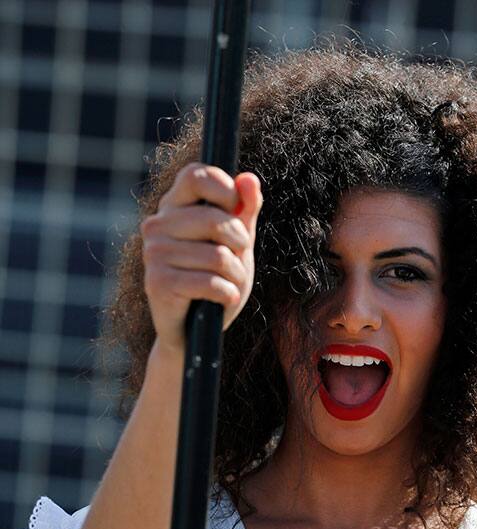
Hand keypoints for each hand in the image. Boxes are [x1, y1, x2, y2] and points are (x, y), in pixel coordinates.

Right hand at [140, 163, 262, 350]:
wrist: (194, 332)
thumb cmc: (215, 281)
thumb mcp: (236, 243)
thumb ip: (244, 211)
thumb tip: (249, 179)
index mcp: (173, 207)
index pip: (197, 175)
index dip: (225, 189)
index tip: (236, 210)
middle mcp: (157, 225)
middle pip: (215, 218)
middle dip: (240, 243)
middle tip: (238, 260)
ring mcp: (154, 253)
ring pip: (217, 255)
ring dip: (236, 276)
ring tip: (231, 285)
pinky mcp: (158, 283)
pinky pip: (210, 282)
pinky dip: (228, 294)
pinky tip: (224, 299)